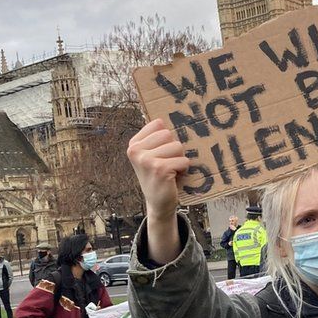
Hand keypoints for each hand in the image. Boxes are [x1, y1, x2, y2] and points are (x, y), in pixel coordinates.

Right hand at [127, 118, 189, 263]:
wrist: (159, 204)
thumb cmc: (161, 176)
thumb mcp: (154, 154)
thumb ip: (158, 137)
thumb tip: (177, 113)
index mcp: (133, 144)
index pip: (159, 124)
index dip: (167, 138)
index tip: (160, 153)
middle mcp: (135, 150)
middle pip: (169, 134)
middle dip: (174, 150)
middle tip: (167, 164)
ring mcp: (146, 160)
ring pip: (178, 146)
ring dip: (179, 160)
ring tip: (170, 171)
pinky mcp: (159, 169)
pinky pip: (183, 160)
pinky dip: (183, 169)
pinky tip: (173, 178)